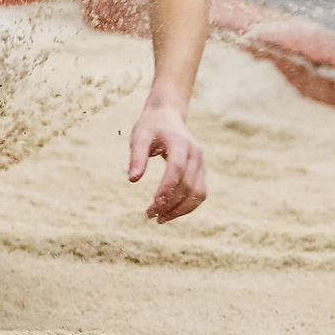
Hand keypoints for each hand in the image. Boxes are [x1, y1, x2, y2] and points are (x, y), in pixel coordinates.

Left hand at [126, 102, 206, 222]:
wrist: (168, 115)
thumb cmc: (151, 126)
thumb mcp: (139, 136)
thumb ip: (137, 157)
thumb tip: (133, 180)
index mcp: (180, 143)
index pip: (177, 169)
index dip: (166, 188)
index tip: (153, 204)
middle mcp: (195, 154)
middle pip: (188, 185)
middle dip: (170, 203)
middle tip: (150, 215)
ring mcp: (201, 163)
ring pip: (197, 193)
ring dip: (180, 209)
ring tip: (160, 219)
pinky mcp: (201, 171)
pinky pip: (200, 193)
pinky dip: (187, 206)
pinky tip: (171, 212)